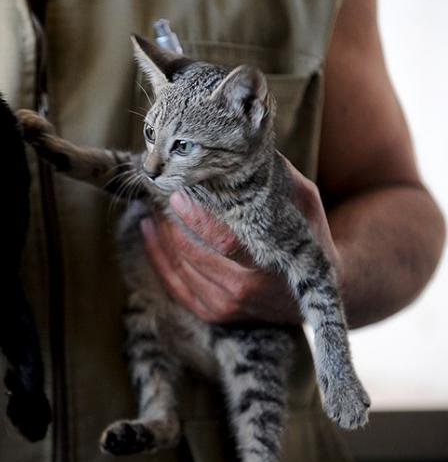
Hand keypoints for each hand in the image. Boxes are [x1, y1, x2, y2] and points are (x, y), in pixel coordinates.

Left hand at [141, 156, 340, 324]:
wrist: (312, 292)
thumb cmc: (307, 239)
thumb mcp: (304, 205)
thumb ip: (277, 179)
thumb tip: (246, 148)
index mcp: (268, 262)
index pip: (225, 242)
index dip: (196, 219)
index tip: (177, 195)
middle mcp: (244, 288)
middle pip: (193, 254)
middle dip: (169, 223)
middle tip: (156, 195)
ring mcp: (226, 305)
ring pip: (179, 267)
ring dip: (159, 236)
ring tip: (151, 208)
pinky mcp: (212, 313)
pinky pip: (175, 285)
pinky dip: (157, 257)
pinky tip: (149, 233)